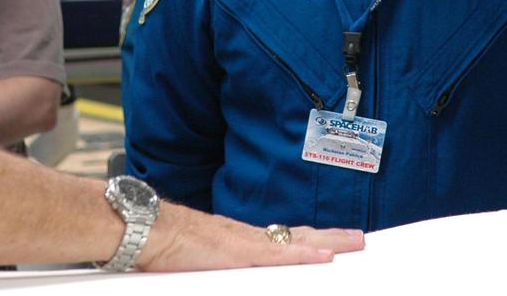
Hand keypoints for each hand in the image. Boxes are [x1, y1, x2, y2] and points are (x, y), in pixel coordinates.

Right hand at [137, 203, 364, 270]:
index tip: (334, 242)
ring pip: (297, 241)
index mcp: (242, 240)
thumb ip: (224, 268)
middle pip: (300, 236)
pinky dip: (303, 256)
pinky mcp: (239, 253)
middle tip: (359, 239)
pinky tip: (323, 258)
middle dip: (332, 238)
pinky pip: (279, 255)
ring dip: (328, 243)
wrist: (147, 230)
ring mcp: (247, 244)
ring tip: (354, 244)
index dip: (313, 240)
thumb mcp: (203, 262)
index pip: (286, 238)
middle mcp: (250, 237)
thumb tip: (229, 276)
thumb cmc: (167, 247)